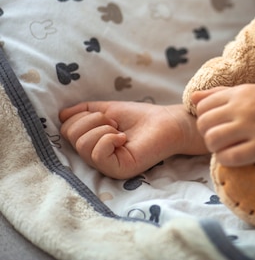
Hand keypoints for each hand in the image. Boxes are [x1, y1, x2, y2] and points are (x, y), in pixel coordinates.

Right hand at [59, 101, 206, 178]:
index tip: (107, 117)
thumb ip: (84, 112)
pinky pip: (97, 153)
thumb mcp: (107, 109)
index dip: (85, 116)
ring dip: (103, 128)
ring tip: (120, 131)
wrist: (167, 122)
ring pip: (82, 144)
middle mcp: (96, 159)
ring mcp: (106, 167)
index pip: (67, 129)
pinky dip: (108, 138)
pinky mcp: (118, 171)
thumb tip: (60, 115)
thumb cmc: (141, 117)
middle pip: (71, 136)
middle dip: (93, 120)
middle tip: (115, 124)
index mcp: (91, 145)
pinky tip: (123, 139)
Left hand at [193, 84, 254, 165]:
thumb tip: (193, 98)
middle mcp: (244, 108)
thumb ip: (221, 94)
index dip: (205, 120)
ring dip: (216, 149)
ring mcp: (253, 127)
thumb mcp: (251, 91)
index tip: (217, 126)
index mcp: (240, 92)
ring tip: (229, 149)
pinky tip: (238, 157)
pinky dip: (227, 160)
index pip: (202, 107)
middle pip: (204, 124)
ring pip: (213, 141)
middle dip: (207, 135)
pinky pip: (230, 157)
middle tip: (222, 140)